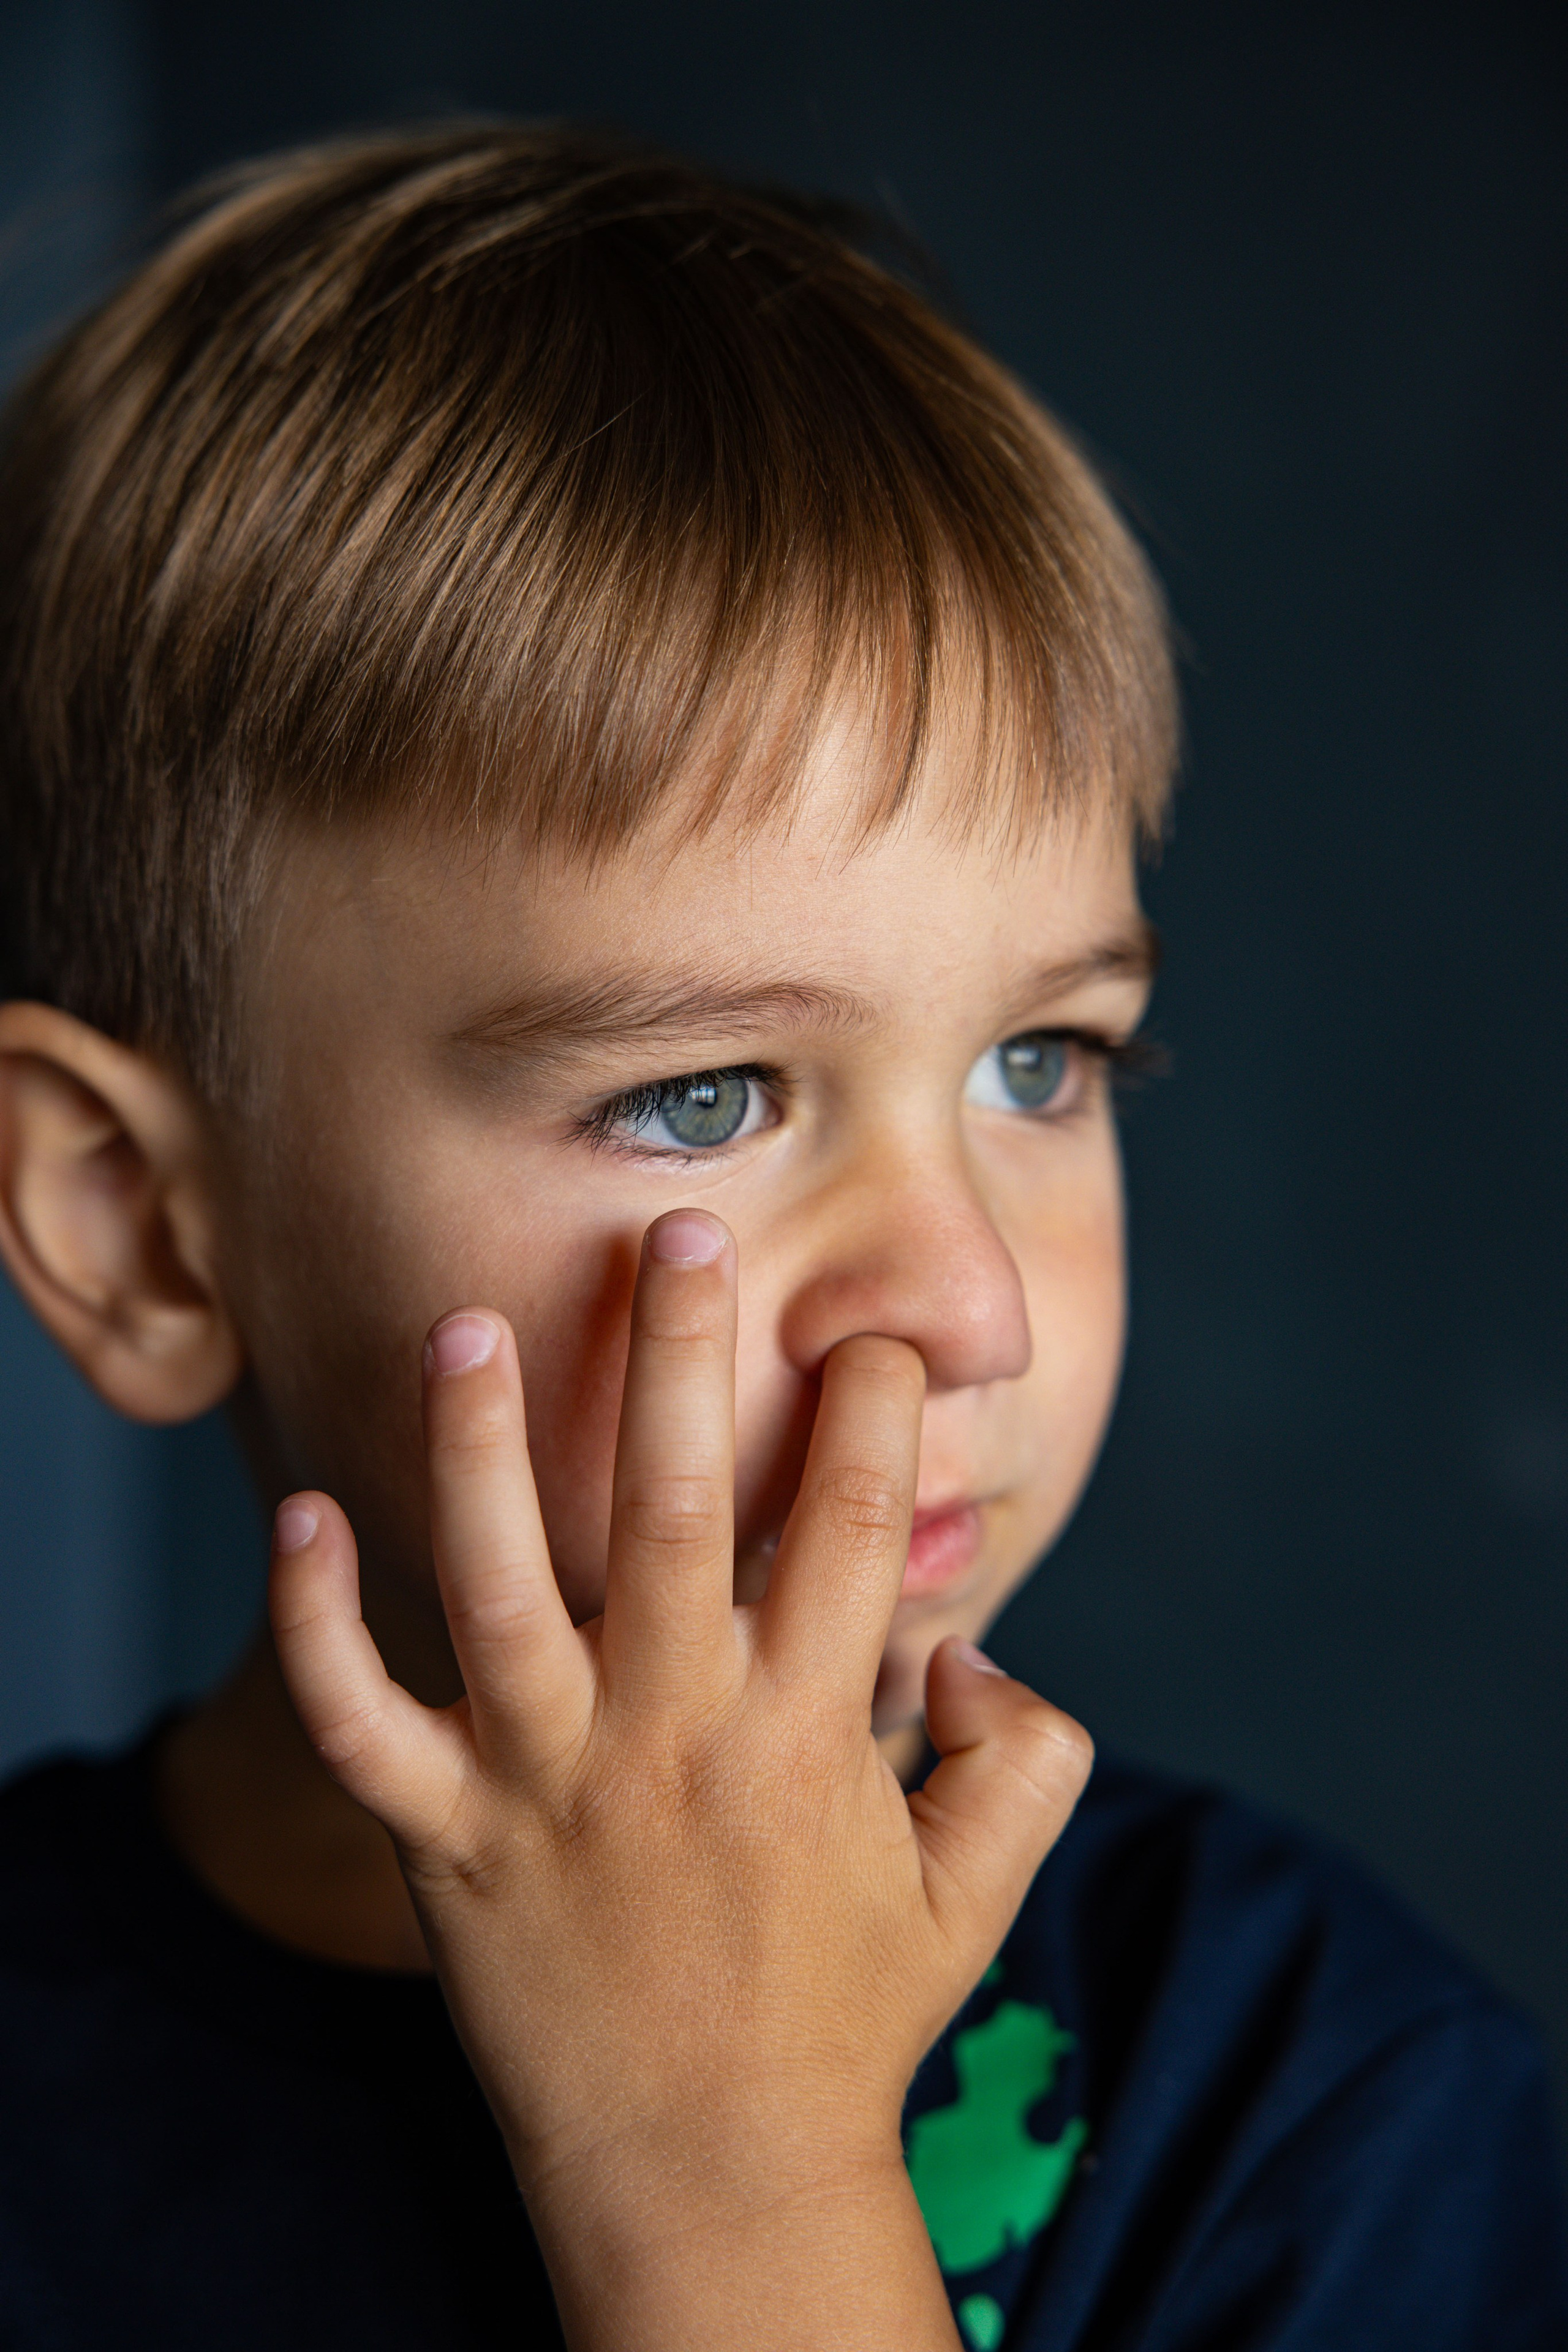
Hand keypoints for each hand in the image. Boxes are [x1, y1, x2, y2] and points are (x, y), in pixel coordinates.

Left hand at [268, 1209, 1091, 2349]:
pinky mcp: (448, 1843)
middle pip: (680, 1509)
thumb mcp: (980, 1890)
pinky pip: (362, 1723)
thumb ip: (1026, 1755)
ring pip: (500, 1587)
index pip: (855, 1524)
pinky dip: (318, 1625)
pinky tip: (298, 1521)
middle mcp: (677, 1737)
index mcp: (809, 1734)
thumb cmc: (848, 2019)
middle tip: (676, 1231)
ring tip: (468, 1327)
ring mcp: (551, 1787)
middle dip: (683, 1355)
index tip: (872, 1334)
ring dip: (481, 1449)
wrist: (710, 2182)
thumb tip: (977, 1645)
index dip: (875, 1408)